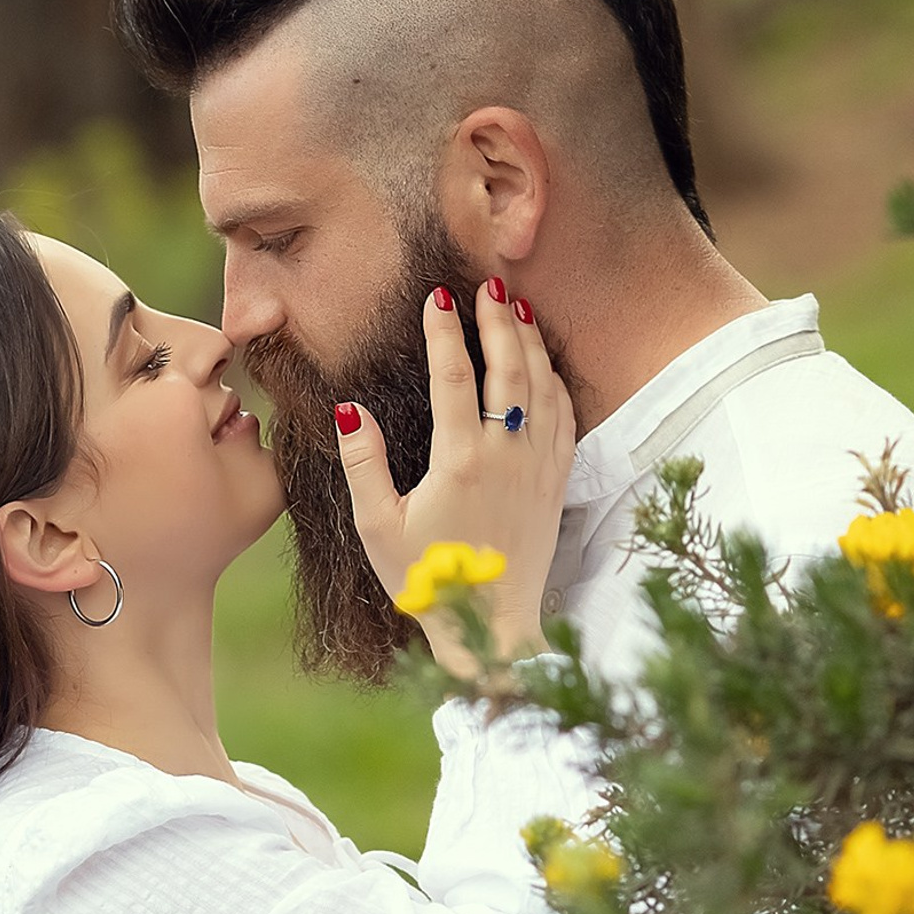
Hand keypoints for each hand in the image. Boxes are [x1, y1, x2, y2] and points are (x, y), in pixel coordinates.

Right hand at [335, 280, 574, 673]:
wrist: (491, 628)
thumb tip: (349, 407)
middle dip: (497, 321)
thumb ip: (363, 462)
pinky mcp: (556, 483)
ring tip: (518, 308)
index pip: (453, 377)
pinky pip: (564, 417)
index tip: (438, 297)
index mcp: (458, 461)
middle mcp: (506, 456)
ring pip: (542, 386)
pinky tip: (543, 364)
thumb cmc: (427, 581)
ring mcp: (537, 467)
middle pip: (508, 368)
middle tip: (489, 285)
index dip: (444, 332)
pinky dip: (555, 382)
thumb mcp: (377, 526)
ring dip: (530, 343)